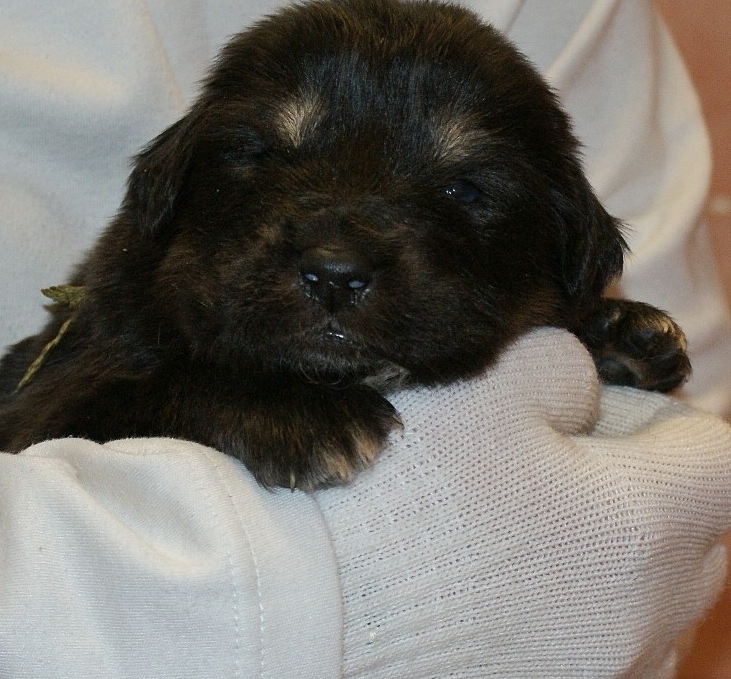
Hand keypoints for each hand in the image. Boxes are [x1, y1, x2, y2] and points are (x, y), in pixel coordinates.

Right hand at [316, 327, 730, 677]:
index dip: (676, 425)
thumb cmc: (408, 494)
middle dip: (648, 487)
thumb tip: (579, 387)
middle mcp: (647, 618)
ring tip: (531, 529)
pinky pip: (610, 646)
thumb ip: (561, 365)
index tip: (613, 415)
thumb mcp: (485, 390)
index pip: (722, 460)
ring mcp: (606, 672)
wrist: (323, 608)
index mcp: (641, 526)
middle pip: (699, 535)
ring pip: (657, 599)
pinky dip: (582, 607)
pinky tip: (511, 589)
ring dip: (619, 554)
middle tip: (562, 461)